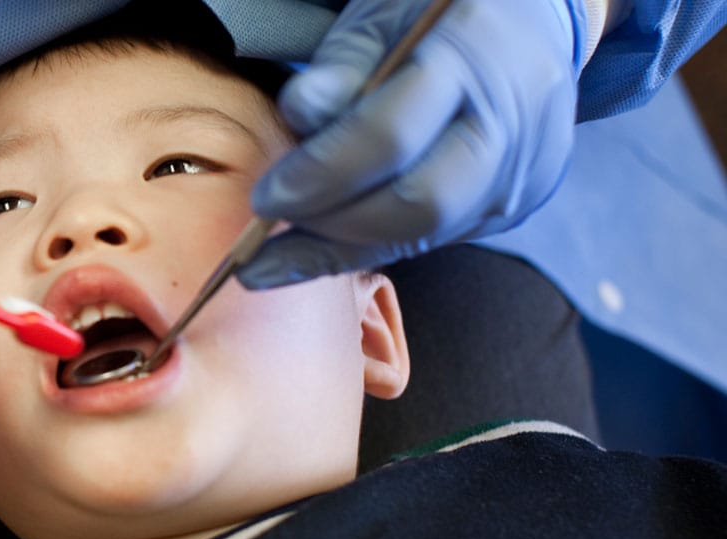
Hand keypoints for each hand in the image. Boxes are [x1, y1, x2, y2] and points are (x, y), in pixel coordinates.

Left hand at [238, 0, 584, 287]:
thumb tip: (299, 114)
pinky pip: (435, 239)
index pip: (391, 136)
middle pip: (421, 204)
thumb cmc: (440, 11)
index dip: (321, 175)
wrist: (532, 23)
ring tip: (283, 254)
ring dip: (346, 249)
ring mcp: (523, 170)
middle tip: (273, 226)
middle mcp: (513, 121)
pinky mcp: (515, 204)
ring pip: (428, 234)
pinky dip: (373, 245)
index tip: (266, 196)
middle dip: (334, 226)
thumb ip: (341, 65)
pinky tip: (325, 247)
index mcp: (475, 53)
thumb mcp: (383, 14)